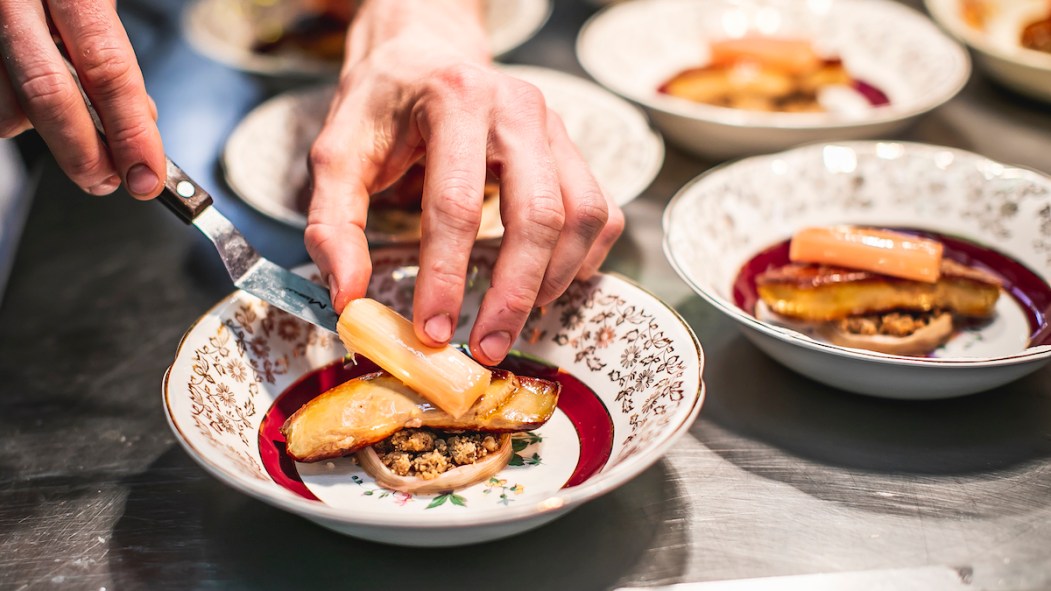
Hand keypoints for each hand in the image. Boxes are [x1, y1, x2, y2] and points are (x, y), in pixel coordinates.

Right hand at [0, 0, 164, 197]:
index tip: (146, 174)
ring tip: (67, 122)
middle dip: (83, 154)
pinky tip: (30, 96)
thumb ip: (111, 58)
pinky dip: (18, 115)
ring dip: (44, 132)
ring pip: (9, 109)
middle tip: (108, 180)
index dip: (130, 131)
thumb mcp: (93, 5)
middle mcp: (16, 4)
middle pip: (50, 95)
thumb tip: (140, 123)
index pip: (108, 70)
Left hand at [306, 0, 623, 364]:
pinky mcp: (573, 148)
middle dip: (513, 292)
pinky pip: (601, 212)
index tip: (433, 331)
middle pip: (537, 214)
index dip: (447, 276)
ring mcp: (555, 127)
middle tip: (486, 348)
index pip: (457, 203)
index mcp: (455, 99)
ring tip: (512, 319)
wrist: (427, 53)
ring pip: (582, 216)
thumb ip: (333, 224)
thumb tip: (351, 298)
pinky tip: (546, 284)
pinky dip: (582, 259)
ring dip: (552, 280)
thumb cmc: (383, 104)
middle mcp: (518, 108)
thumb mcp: (337, 153)